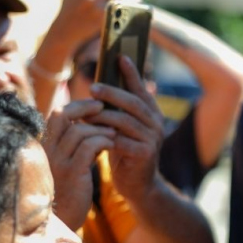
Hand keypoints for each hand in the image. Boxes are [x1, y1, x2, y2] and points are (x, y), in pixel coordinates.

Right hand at [42, 100, 114, 229]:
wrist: (61, 221)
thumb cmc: (66, 192)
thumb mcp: (67, 165)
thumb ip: (74, 146)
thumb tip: (91, 126)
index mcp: (43, 146)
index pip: (56, 115)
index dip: (76, 106)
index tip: (95, 106)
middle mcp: (46, 151)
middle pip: (62, 115)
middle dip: (85, 107)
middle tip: (103, 107)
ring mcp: (58, 162)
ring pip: (79, 131)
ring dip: (100, 128)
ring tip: (113, 132)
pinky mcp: (72, 173)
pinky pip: (89, 147)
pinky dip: (103, 141)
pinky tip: (112, 145)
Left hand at [86, 56, 164, 201]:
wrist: (139, 185)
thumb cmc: (126, 152)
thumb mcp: (124, 128)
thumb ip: (120, 110)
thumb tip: (100, 86)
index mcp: (152, 114)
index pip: (142, 89)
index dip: (132, 73)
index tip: (120, 56)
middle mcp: (156, 124)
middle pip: (134, 103)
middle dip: (113, 93)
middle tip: (94, 87)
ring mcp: (153, 139)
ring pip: (126, 121)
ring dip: (104, 115)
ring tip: (86, 112)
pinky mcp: (145, 154)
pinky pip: (123, 140)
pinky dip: (106, 136)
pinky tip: (91, 134)